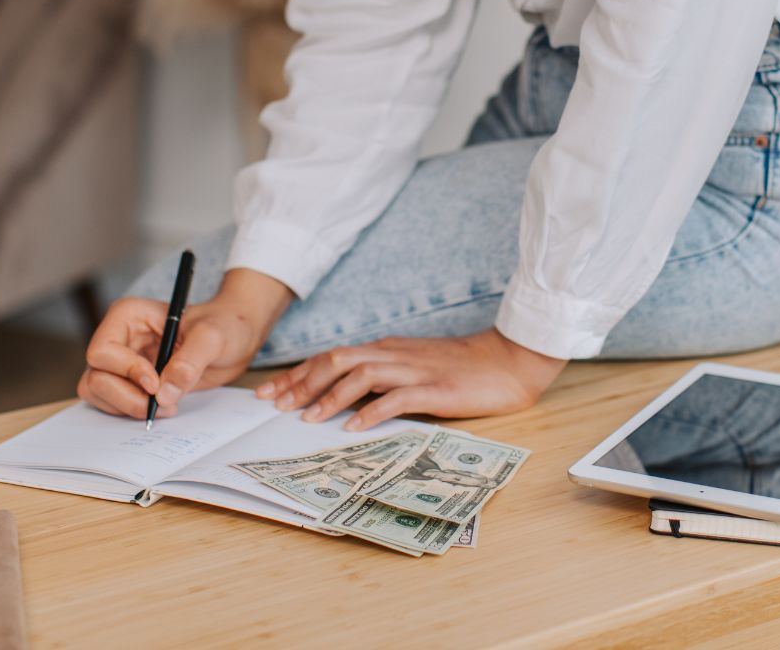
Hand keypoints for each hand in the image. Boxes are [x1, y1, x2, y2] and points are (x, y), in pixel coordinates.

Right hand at [77, 268, 292, 417]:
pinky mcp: (129, 382)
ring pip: (97, 393)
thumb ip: (191, 361)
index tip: (155, 383)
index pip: (102, 350)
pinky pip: (111, 403)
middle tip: (162, 404)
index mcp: (129, 316)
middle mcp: (119, 338)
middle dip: (127, 397)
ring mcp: (121, 362)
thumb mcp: (214, 337)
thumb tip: (164, 393)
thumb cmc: (225, 324)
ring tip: (166, 405)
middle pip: (96, 377)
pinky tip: (163, 406)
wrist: (237, 336)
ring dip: (127, 407)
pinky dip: (130, 412)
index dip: (125, 371)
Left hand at [255, 328, 567, 430]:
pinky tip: (353, 428)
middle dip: (301, 383)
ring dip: (329, 397)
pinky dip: (371, 411)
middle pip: (337, 361)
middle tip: (275, 406)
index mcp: (388, 350)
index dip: (299, 374)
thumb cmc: (463, 368)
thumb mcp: (416, 367)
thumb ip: (385, 378)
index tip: (271, 392)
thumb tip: (347, 400)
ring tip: (306, 419)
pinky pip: (396, 398)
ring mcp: (414, 370)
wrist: (508, 360)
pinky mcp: (434, 388)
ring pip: (360, 375)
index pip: (333, 357)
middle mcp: (395, 355)